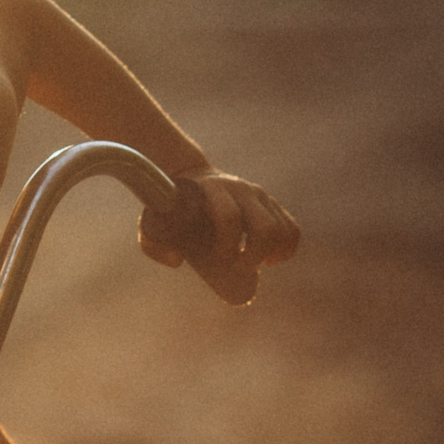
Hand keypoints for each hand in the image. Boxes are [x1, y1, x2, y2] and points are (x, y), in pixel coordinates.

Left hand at [140, 169, 298, 304]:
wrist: (190, 175)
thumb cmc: (171, 206)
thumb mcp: (152, 222)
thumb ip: (154, 244)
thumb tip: (177, 261)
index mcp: (212, 190)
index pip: (229, 217)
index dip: (228, 244)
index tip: (219, 259)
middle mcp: (240, 189)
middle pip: (265, 226)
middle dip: (255, 255)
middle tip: (240, 268)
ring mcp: (258, 195)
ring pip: (282, 228)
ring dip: (273, 253)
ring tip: (257, 264)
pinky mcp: (270, 203)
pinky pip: (291, 228)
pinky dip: (287, 248)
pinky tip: (274, 260)